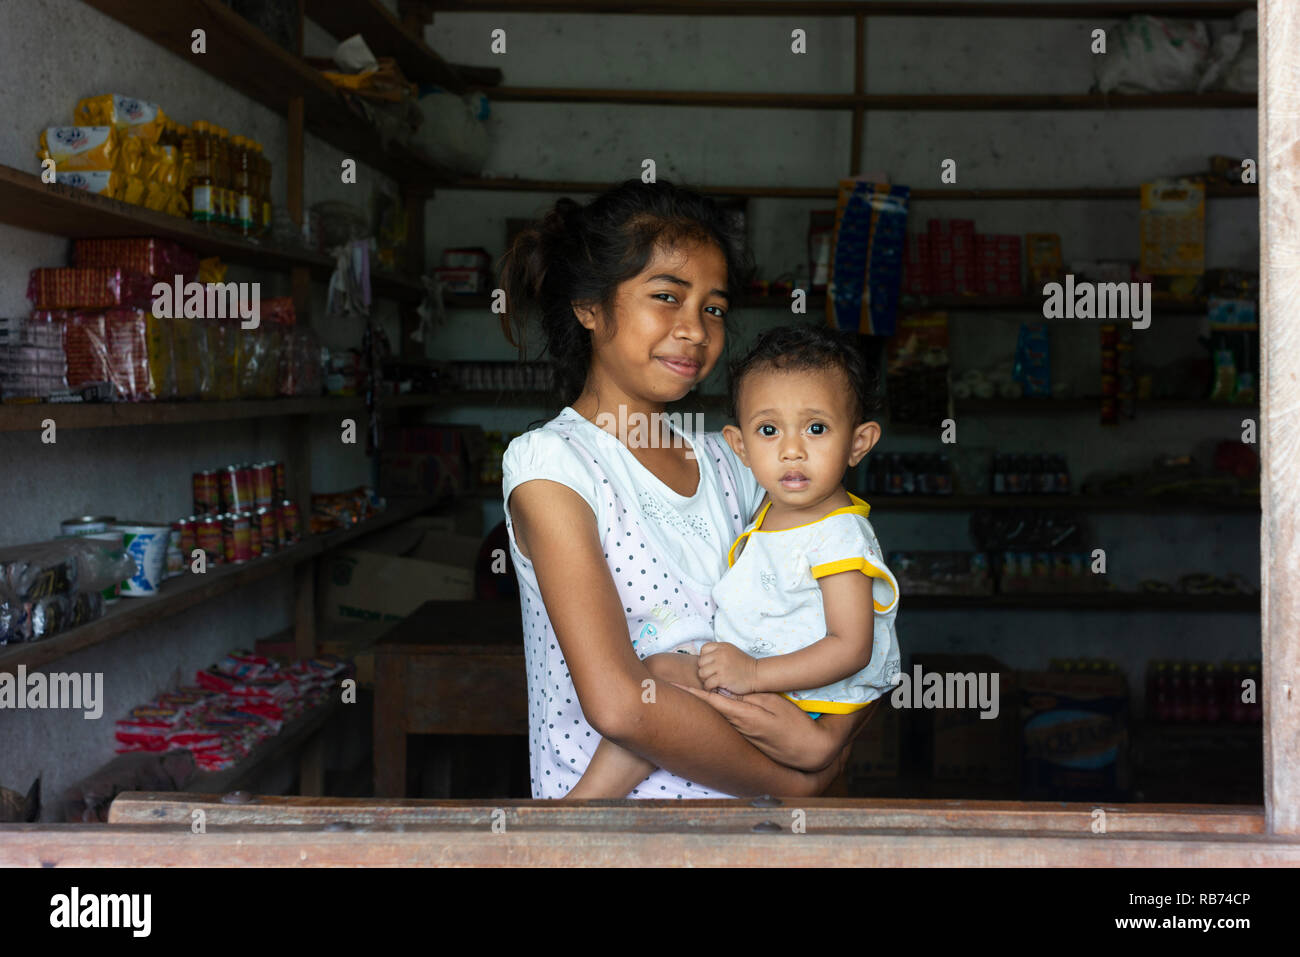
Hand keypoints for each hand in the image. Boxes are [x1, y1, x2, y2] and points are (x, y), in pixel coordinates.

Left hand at [670, 683, 837, 773]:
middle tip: (672, 687)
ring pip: (718, 716)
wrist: (807, 750)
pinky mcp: (747, 738)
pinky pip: (728, 722)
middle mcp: (738, 727)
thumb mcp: (774, 703)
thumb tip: (728, 689)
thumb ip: (750, 696)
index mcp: (743, 716)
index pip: (711, 702)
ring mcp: (742, 734)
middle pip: (710, 709)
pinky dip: (718, 712)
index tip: (673, 687)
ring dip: (704, 705)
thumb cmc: (794, 724)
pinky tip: (715, 705)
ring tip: (687, 693)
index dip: (691, 694)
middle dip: (692, 698)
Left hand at [696, 642, 759, 694]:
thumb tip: (701, 660)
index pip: (703, 649)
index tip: (712, 665)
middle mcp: (720, 654)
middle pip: (700, 663)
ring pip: (702, 673)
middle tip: (712, 675)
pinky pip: (707, 684)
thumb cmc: (743, 665)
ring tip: (714, 681)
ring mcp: (721, 665)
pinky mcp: (722, 677)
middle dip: (705, 670)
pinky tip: (716, 687)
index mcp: (722, 646)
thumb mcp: (730, 652)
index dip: (705, 658)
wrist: (756, 674)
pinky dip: (710, 688)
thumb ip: (717, 652)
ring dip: (706, 680)